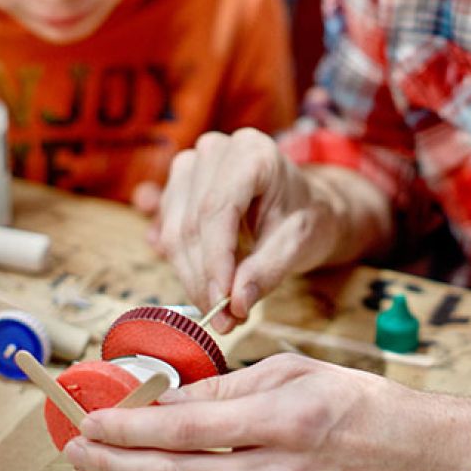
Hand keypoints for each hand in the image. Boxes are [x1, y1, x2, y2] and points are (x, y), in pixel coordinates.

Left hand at [64, 353, 470, 470]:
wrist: (428, 461)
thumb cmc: (370, 409)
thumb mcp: (301, 372)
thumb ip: (232, 386)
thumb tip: (171, 399)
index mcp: (283, 419)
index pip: (184, 427)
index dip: (129, 426)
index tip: (94, 418)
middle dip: (113, 466)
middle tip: (77, 451)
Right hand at [150, 129, 337, 332]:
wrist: (302, 205)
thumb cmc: (304, 218)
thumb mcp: (298, 244)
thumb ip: (266, 272)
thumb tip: (235, 305)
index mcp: (252, 152)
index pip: (218, 209)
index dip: (215, 260)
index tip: (220, 304)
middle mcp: (216, 150)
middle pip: (192, 223)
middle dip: (203, 278)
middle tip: (223, 320)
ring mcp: (192, 164)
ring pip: (174, 230)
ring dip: (190, 277)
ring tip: (219, 309)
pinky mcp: (177, 186)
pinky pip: (166, 230)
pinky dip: (181, 264)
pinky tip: (203, 285)